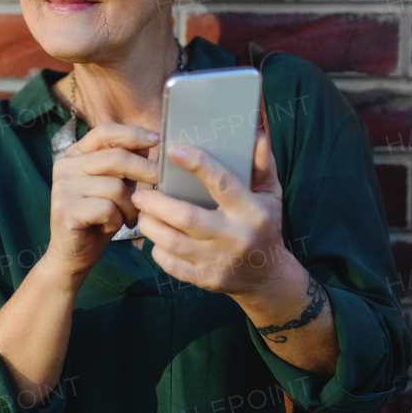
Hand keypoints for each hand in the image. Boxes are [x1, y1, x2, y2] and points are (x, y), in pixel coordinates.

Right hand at [43, 122, 158, 286]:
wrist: (73, 254)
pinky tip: (110, 227)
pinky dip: (117, 220)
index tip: (156, 139)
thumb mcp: (115, 185)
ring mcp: (62, 187)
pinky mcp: (66, 209)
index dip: (133, 133)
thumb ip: (126, 164)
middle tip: (160, 182)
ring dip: (130, 206)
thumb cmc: (99, 218)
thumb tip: (151, 141)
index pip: (104, 131)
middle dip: (145, 170)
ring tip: (128, 217)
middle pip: (116, 157)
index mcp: (75, 155)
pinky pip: (108, 209)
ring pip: (116, 187)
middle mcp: (65, 166)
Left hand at [130, 128, 285, 296]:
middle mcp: (234, 236)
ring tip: (142, 211)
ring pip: (173, 242)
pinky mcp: (205, 279)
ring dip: (151, 225)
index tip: (173, 150)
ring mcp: (218, 261)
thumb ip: (263, 165)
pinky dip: (157, 249)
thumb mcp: (271, 195)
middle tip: (140, 192)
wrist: (268, 278)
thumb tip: (256, 133)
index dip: (197, 165)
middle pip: (187, 217)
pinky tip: (155, 237)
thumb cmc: (265, 227)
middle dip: (157, 203)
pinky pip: (172, 264)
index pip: (221, 183)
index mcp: (251, 211)